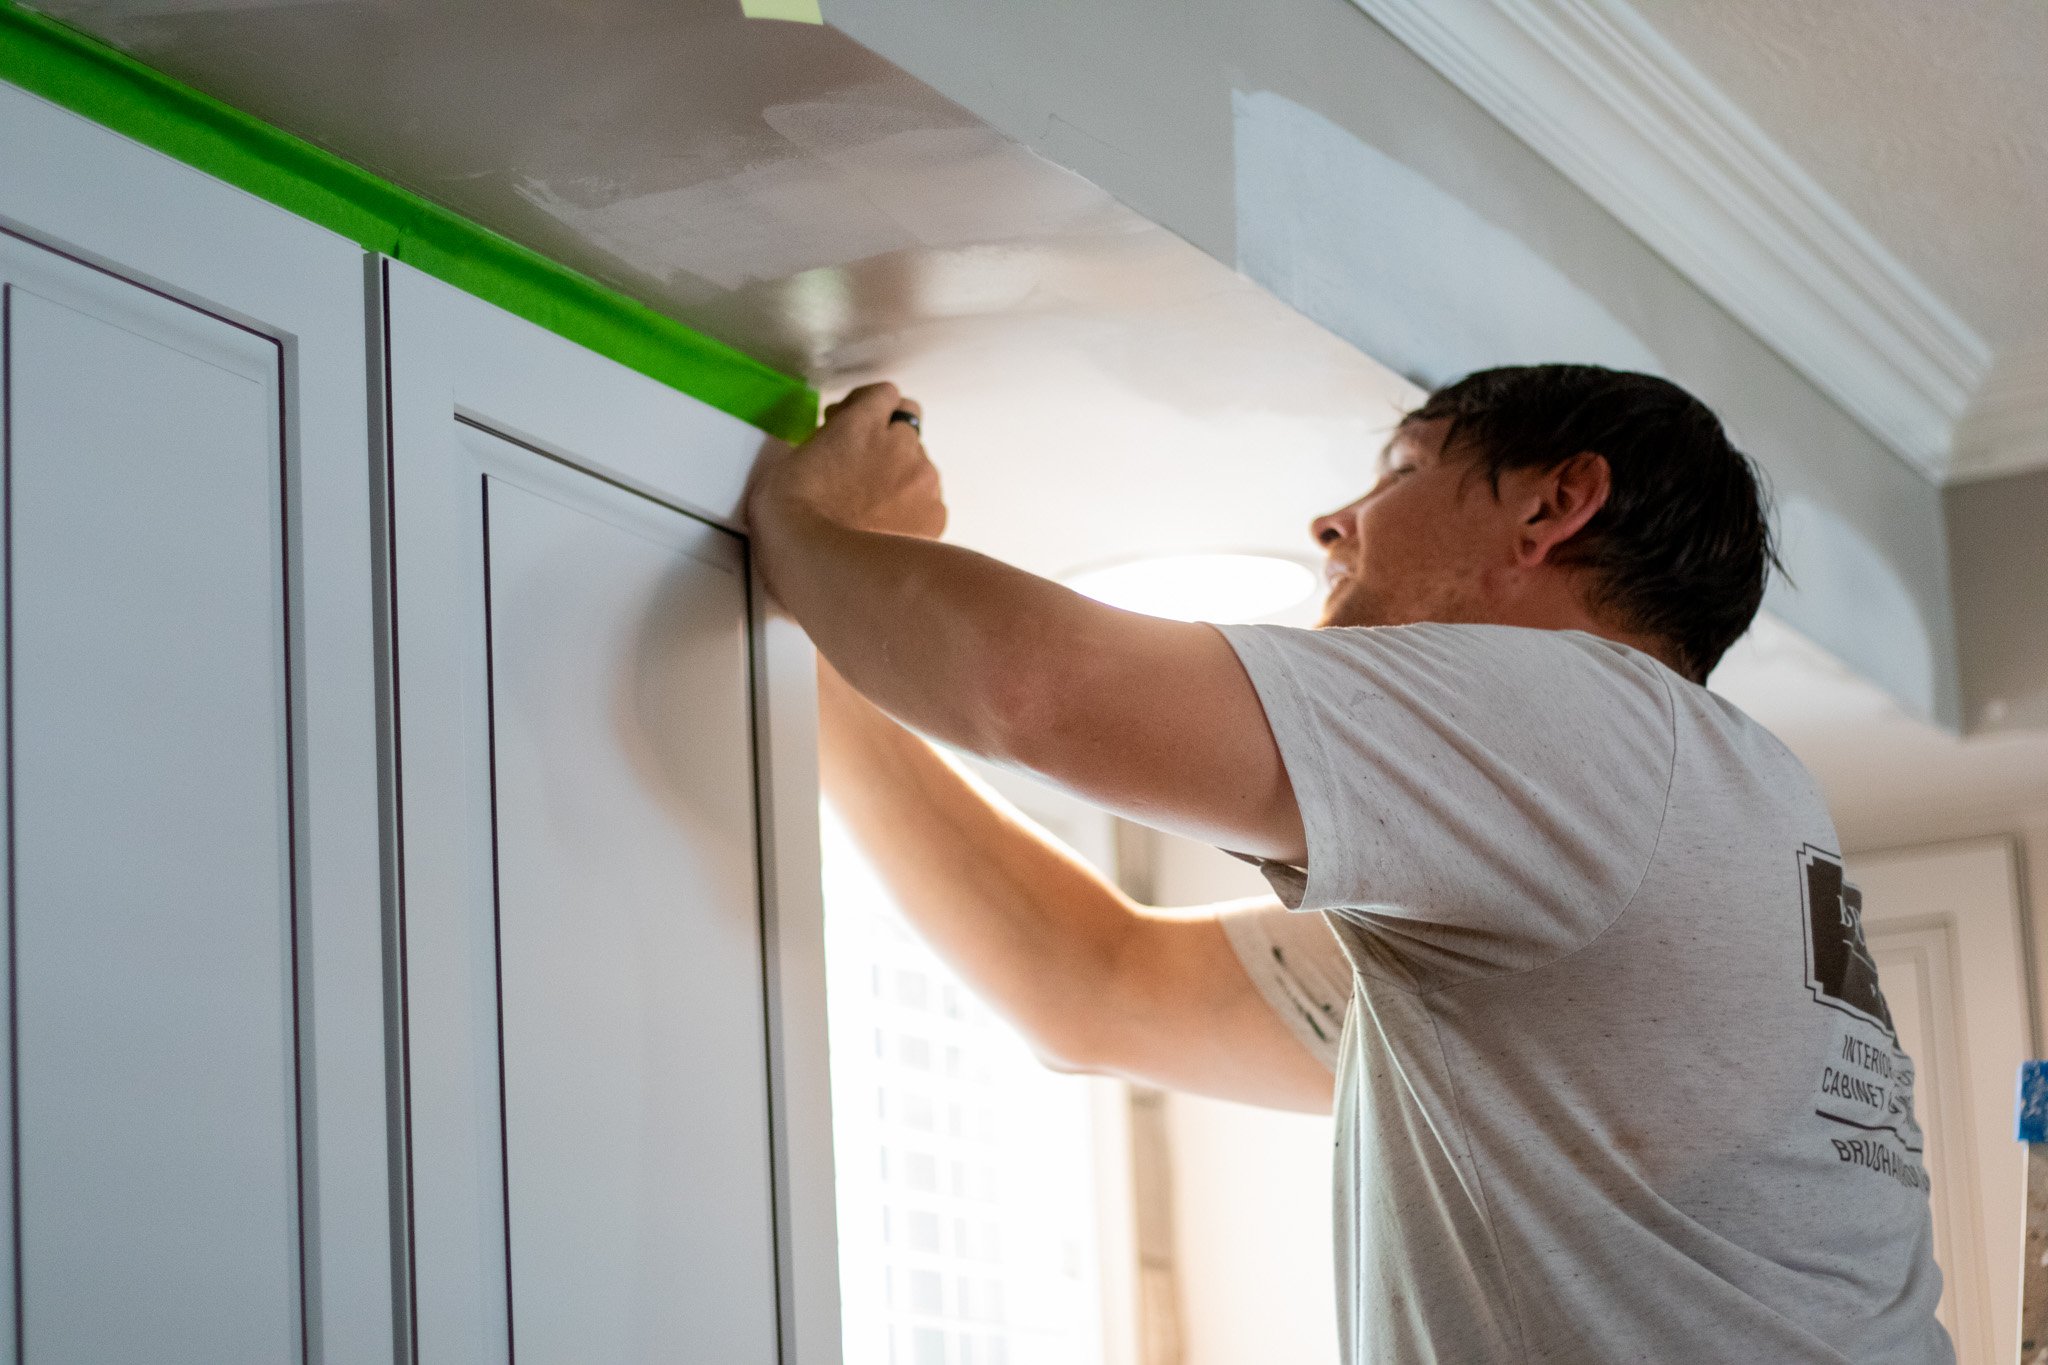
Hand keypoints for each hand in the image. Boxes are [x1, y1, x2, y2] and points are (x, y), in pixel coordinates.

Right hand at [746, 382, 945, 538]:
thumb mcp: (790, 462)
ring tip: (871, 510)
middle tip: (860, 468)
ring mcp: (923, 478)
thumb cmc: (793, 518)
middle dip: (886, 440)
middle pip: (907, 425)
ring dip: (901, 478)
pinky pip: (931, 503)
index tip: (850, 426)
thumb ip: (824, 443)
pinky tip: (887, 531)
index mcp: (861, 422)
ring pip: (921, 466)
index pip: (884, 394)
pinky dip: (914, 512)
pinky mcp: (935, 514)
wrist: (823, 564)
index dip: (869, 409)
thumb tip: (834, 450)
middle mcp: (899, 442)